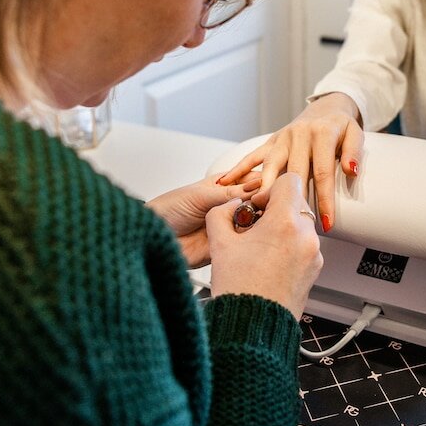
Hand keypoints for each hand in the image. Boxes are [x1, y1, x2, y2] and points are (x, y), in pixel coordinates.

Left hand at [146, 172, 260, 266]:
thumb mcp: (200, 195)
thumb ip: (228, 193)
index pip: (251, 180)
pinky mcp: (227, 245)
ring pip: (254, 223)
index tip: (272, 185)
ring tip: (260, 220)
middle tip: (269, 204)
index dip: (263, 182)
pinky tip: (250, 236)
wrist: (153, 235)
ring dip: (260, 222)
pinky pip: (244, 243)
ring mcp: (229, 225)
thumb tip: (255, 187)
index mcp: (224, 187)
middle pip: (257, 202)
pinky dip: (249, 240)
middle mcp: (229, 205)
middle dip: (265, 203)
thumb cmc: (169, 209)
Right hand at [206, 173, 322, 318]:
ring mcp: (313, 254)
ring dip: (282, 229)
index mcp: (285, 222)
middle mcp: (306, 236)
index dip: (268, 189)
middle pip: (296, 202)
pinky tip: (267, 263)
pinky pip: (304, 246)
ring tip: (258, 249)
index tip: (256, 206)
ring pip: (300, 225)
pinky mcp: (314, 270)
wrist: (253, 330)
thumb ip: (221, 214)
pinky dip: (289, 247)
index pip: (289, 180)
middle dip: (275, 210)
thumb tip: (229, 207)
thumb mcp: (219, 244)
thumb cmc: (238, 289)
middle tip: (254, 227)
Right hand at [216, 92, 363, 232]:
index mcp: (321, 134)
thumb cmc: (341, 128)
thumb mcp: (355, 134)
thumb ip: (353, 152)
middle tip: (289, 225)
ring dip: (264, 188)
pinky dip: (238, 169)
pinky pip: (252, 156)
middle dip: (292, 200)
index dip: (324, 199)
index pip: (322, 172)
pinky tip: (225, 182)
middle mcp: (299, 135)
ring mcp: (282, 138)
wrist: (327, 107)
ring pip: (270, 166)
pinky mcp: (271, 141)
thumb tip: (350, 170)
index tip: (326, 224)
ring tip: (257, 209)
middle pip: (294, 172)